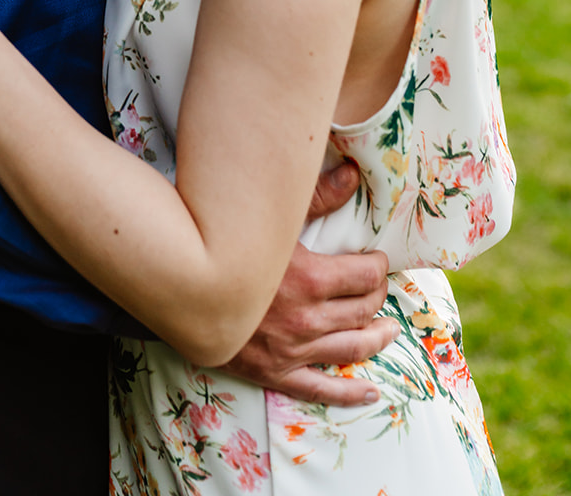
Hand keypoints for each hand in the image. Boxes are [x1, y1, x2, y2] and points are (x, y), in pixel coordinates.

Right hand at [221, 162, 397, 405]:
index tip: (376, 259)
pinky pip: (321, 390)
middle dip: (377, 296)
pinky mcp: (276, 373)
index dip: (377, 267)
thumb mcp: (271, 218)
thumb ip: (316, 197)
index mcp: (310, 279)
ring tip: (389, 330)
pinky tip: (370, 392)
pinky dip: (349, 394)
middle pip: (362, 310)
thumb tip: (353, 175)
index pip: (365, 276)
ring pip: (351, 348)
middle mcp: (307, 318)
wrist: (181, 287)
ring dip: (376, 338)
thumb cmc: (225, 246)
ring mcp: (293, 350)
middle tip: (379, 287)